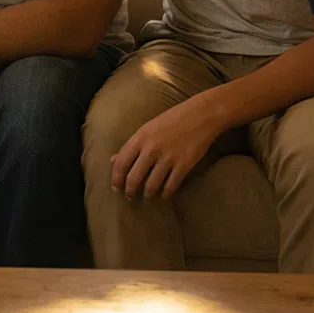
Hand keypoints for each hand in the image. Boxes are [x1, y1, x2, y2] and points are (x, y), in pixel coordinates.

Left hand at [109, 97, 227, 200]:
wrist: (201, 115)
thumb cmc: (172, 120)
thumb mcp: (147, 128)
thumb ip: (131, 145)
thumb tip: (112, 160)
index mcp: (139, 138)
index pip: (120, 164)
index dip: (116, 179)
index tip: (116, 188)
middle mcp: (151, 149)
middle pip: (133, 179)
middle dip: (130, 192)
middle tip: (130, 197)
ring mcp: (168, 158)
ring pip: (151, 186)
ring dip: (147, 195)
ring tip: (147, 197)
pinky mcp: (184, 165)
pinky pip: (171, 186)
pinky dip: (166, 194)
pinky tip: (164, 195)